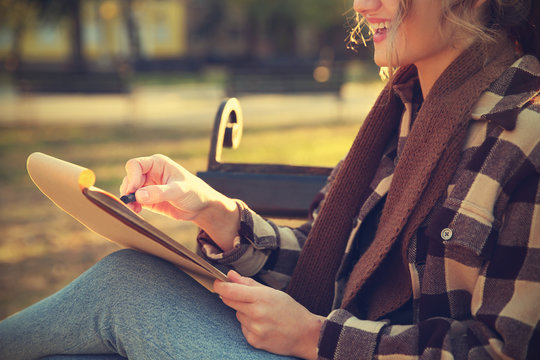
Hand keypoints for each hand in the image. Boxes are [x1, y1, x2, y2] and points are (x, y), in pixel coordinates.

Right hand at [120, 154, 238, 250]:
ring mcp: (148, 186)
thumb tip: (139, 195)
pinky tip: (137, 211)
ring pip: (129, 190)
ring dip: (129, 200)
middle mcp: (150, 172)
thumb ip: (160, 192)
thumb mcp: (179, 191)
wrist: (201, 207)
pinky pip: (134, 201)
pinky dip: (132, 206)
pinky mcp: (148, 198)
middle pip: (129, 178)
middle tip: (131, 204)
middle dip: (129, 191)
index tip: (134, 191)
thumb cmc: (194, 193)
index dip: (131, 177)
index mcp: (157, 163)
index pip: (135, 165)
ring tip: (135, 209)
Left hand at [214, 270, 323, 358]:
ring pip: (238, 315)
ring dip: (245, 312)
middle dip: (232, 297)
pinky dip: (249, 325)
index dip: (220, 286)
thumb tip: (230, 275)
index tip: (216, 282)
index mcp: (261, 297)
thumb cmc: (290, 310)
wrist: (304, 334)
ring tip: (263, 314)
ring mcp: (254, 329)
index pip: (231, 290)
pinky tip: (263, 325)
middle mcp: (256, 313)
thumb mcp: (272, 292)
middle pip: (230, 301)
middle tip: (247, 298)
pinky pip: (243, 328)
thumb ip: (248, 283)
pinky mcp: (254, 341)